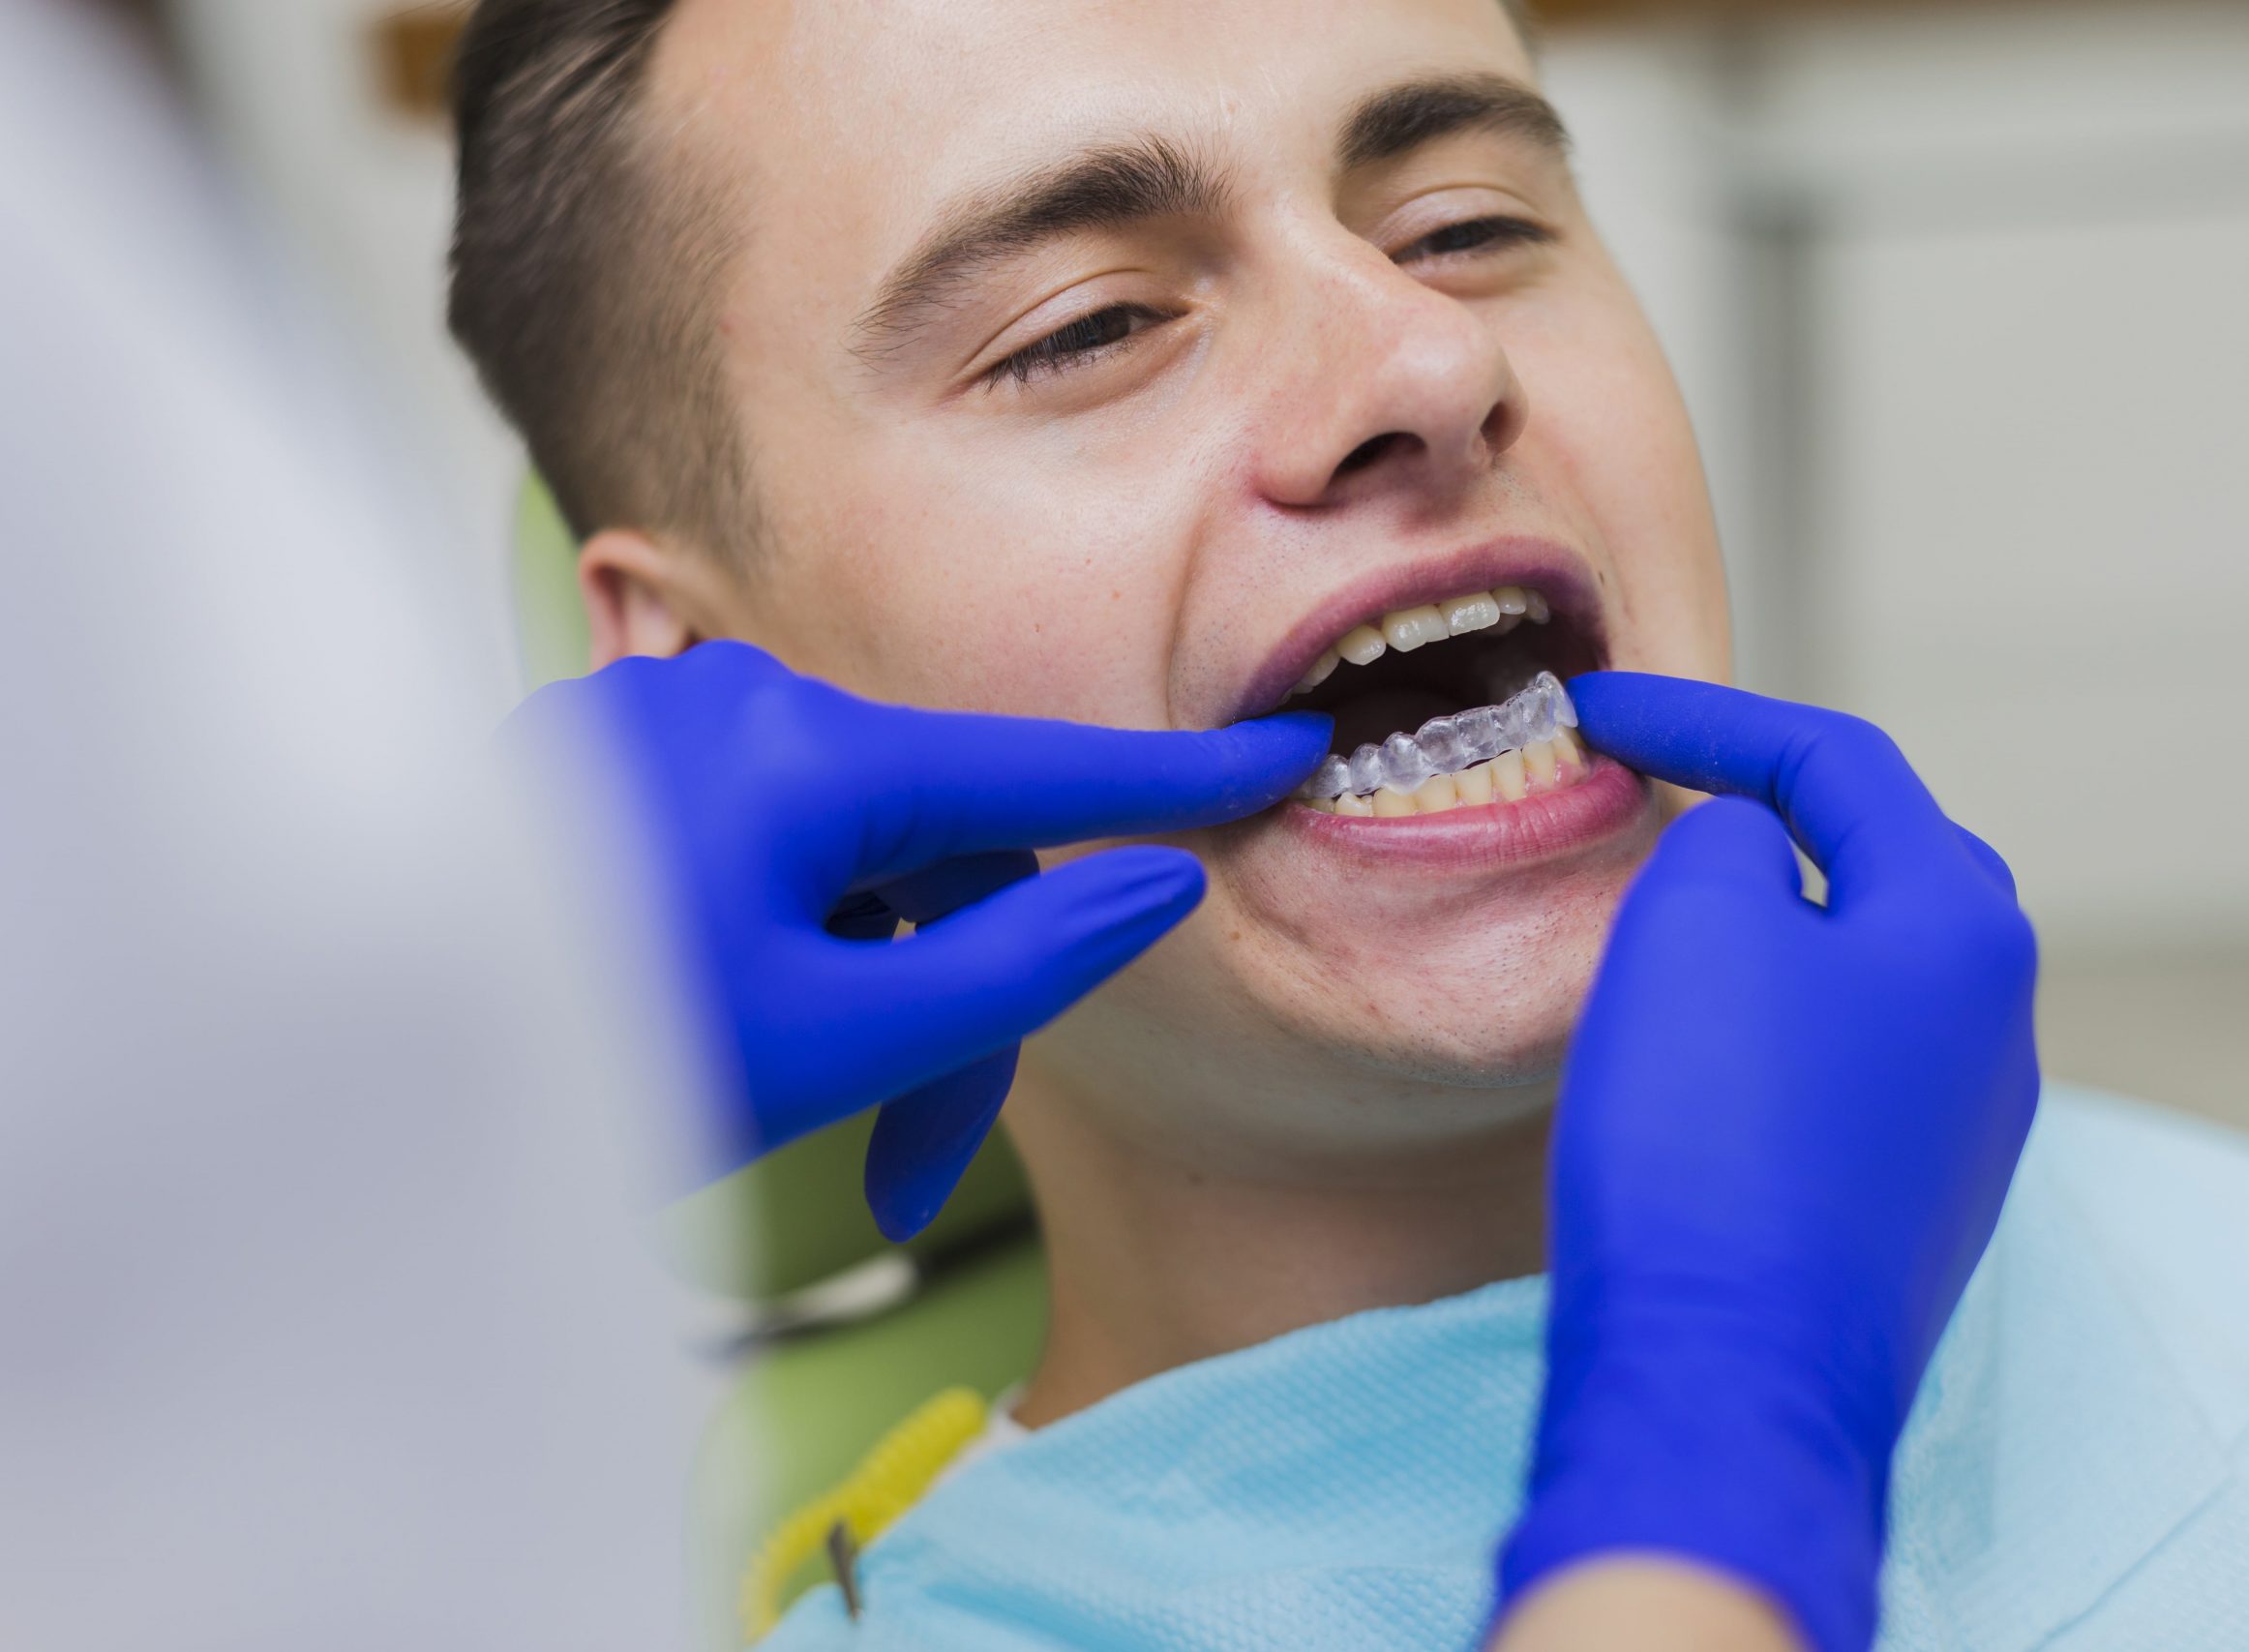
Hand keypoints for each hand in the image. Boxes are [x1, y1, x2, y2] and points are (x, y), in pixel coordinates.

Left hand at [506, 641, 1327, 1237]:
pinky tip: (739, 1038)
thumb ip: (1017, 960)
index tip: (1287, 750)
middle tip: (910, 1173)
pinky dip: (786, 948)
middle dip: (946, 1010)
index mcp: (803, 746)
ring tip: (802, 1132)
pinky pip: (760, 849)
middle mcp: (734, 702)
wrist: (356, 1071)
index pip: (1042, 770)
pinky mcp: (611, 769)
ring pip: (846, 863)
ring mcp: (660, 727)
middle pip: (930, 853)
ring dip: (862, 997)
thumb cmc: (594, 1051)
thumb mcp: (834, 1036)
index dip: (1179, 778)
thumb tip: (1158, 884)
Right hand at [1498, 674, 2039, 1651]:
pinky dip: (1769, 1024)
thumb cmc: (1710, 1142)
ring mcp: (1964, 1130)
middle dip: (1767, 814)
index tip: (1594, 711)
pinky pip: (1844, 1070)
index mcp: (1963, 928)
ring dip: (1769, 926)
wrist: (1725, 1388)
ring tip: (1665, 921)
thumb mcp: (1696, 930)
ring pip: (1863, 972)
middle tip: (1659, 799)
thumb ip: (1733, 840)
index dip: (1707, 717)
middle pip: (1882, 861)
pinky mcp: (1909, 1213)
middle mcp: (1996, 1024)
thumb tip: (1762, 852)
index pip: (1840, 764)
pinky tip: (1697, 1057)